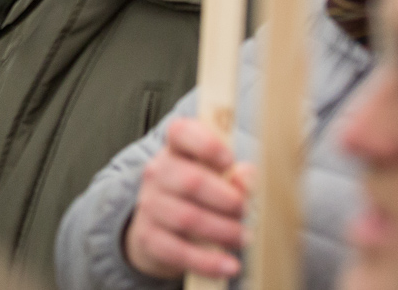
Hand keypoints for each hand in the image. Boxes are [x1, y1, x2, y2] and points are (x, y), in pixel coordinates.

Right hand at [124, 117, 253, 280]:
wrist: (161, 229)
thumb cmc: (199, 197)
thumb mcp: (218, 180)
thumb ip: (237, 175)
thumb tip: (248, 177)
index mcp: (176, 149)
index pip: (181, 132)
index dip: (206, 144)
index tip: (229, 160)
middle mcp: (158, 172)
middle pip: (191, 181)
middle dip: (226, 199)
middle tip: (246, 210)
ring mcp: (149, 205)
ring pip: (187, 217)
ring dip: (222, 230)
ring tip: (245, 238)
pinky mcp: (148, 237)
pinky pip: (178, 251)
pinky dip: (207, 261)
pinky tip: (229, 265)